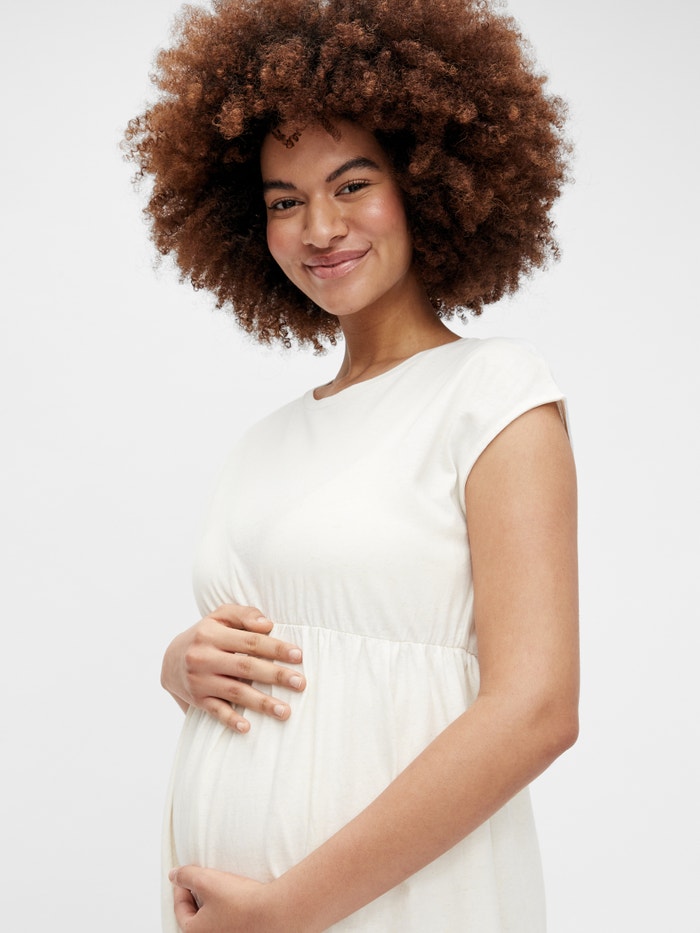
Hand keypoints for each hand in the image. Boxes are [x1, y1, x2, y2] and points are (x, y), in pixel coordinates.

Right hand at [161, 603, 305, 732]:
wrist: (170, 660)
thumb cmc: (206, 634)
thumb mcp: (220, 616)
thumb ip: (244, 615)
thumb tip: (268, 625)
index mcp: (211, 634)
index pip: (249, 641)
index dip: (275, 648)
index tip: (298, 656)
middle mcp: (203, 657)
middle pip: (245, 667)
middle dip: (275, 675)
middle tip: (300, 683)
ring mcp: (199, 680)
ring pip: (235, 692)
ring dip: (261, 703)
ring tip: (285, 711)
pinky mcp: (197, 700)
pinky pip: (216, 712)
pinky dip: (230, 720)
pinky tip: (247, 727)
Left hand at [170, 866, 300, 932]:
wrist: (274, 911)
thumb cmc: (240, 901)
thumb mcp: (207, 880)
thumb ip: (186, 875)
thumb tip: (174, 875)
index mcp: (195, 932)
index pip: (181, 910)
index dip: (181, 888)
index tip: (186, 875)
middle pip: (197, 918)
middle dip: (198, 898)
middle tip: (204, 882)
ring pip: (214, 921)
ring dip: (214, 905)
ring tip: (222, 888)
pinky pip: (231, 922)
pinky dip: (229, 911)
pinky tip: (239, 899)